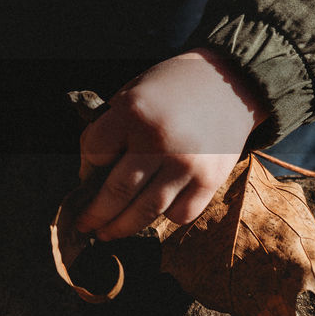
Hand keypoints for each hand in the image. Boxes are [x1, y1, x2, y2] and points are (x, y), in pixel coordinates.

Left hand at [74, 48, 266, 240]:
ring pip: (145, 212)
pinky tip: (156, 210)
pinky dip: (166, 216)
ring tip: (108, 233)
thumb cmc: (173, 87)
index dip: (86, 167)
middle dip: (95, 215)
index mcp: (133, 112)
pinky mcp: (209, 180)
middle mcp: (158, 141)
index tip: (88, 175)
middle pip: (115, 193)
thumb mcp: (133, 91)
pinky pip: (179, 214)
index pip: (94, 154)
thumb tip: (90, 174)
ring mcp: (185, 164)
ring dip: (121, 227)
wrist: (230, 82)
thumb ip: (112, 128)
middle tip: (85, 225)